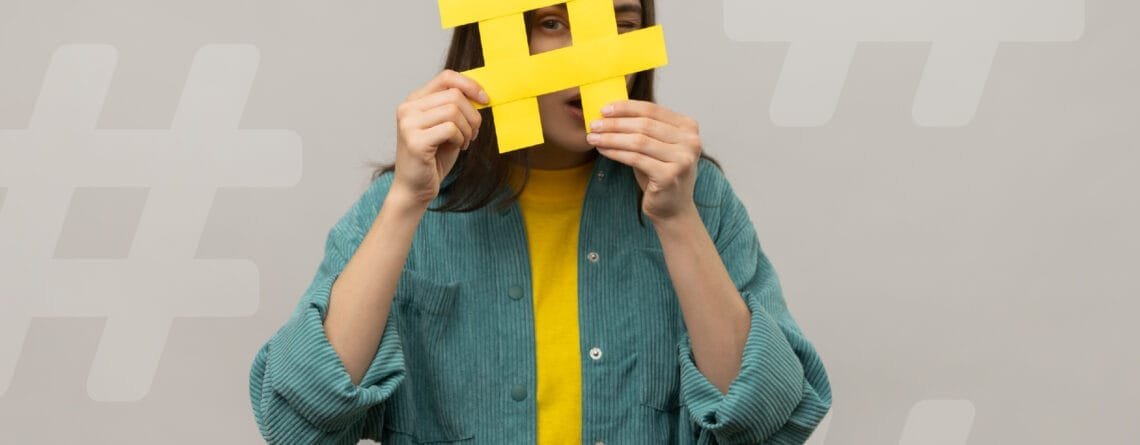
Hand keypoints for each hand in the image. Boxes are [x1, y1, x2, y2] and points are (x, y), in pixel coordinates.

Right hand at [392, 69, 487, 205]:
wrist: (415, 189)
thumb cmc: (434, 158)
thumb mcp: (448, 127)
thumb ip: (457, 108)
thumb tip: (481, 93)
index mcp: (415, 101)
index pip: (446, 77)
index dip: (470, 85)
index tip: (485, 99)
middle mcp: (407, 108)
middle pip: (454, 94)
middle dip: (472, 114)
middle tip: (474, 132)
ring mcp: (408, 124)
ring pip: (453, 111)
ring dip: (467, 129)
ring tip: (464, 141)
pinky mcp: (415, 141)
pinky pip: (451, 129)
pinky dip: (461, 139)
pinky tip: (457, 148)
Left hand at [587, 100, 702, 221]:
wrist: (674, 209)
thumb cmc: (660, 174)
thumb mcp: (656, 146)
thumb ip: (643, 128)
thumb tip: (610, 112)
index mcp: (688, 127)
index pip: (652, 110)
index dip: (626, 108)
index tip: (604, 109)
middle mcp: (691, 141)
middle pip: (644, 125)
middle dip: (615, 123)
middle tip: (594, 124)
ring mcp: (682, 159)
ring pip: (638, 141)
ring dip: (611, 138)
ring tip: (593, 137)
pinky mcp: (670, 175)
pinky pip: (635, 159)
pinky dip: (615, 153)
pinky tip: (602, 150)